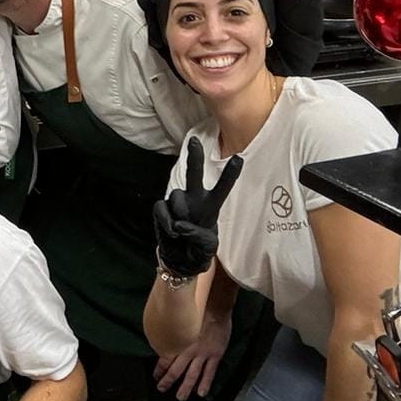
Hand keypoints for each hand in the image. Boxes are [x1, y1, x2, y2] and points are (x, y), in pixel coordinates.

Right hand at [153, 137, 242, 278]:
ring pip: (176, 197)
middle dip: (194, 157)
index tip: (239, 158)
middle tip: (195, 142)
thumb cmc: (199, 249)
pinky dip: (166, 221)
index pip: (222, 188)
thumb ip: (198, 235)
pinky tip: (171, 232)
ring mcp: (177, 202)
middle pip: (194, 174)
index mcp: (211, 205)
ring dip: (179, 214)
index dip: (230, 174)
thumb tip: (180, 225)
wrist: (179, 259)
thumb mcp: (208, 246)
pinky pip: (162, 209)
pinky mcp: (161, 209)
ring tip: (182, 232)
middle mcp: (194, 198)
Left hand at [154, 307, 232, 400]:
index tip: (156, 376)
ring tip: (180, 397)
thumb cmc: (196, 313)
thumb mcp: (180, 324)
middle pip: (176, 370)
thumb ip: (175, 335)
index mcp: (179, 343)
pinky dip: (205, 383)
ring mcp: (202, 354)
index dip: (159, 370)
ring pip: (192, 375)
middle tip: (162, 389)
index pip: (165, 360)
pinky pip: (209, 372)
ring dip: (185, 387)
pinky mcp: (214, 355)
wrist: (214, 309)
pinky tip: (201, 393)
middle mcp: (188, 351)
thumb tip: (165, 339)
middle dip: (168, 381)